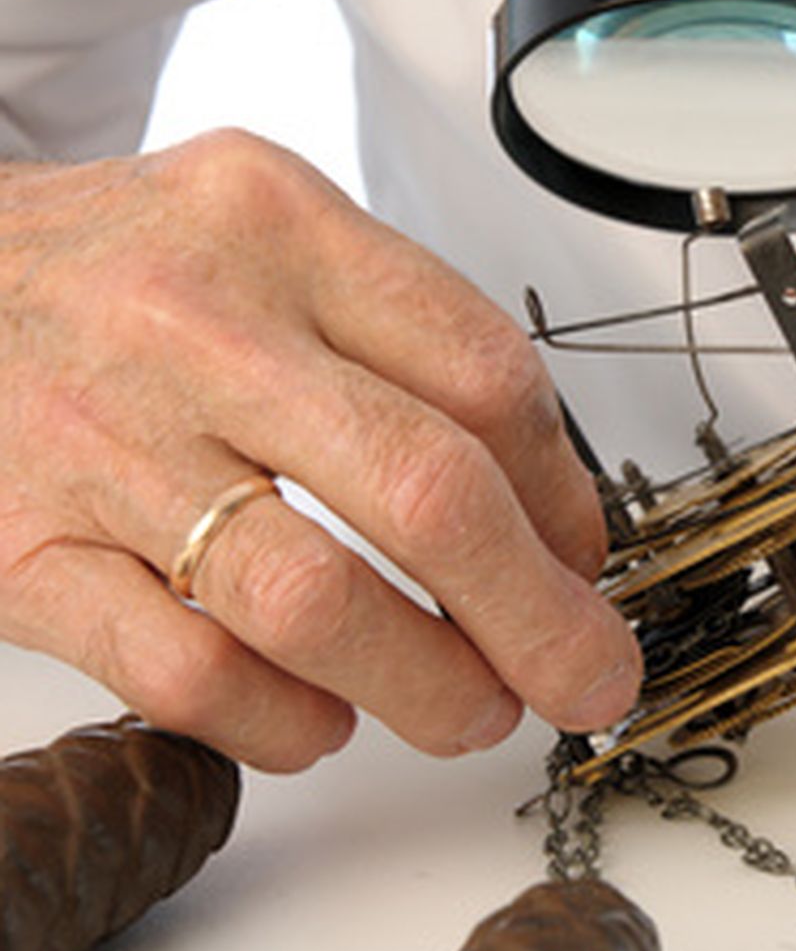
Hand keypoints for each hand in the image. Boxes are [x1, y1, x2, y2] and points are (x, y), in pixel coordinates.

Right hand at [0, 131, 640, 770]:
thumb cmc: (122, 271)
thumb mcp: (275, 244)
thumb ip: (403, 353)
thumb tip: (541, 517)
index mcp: (285, 229)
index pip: (485, 374)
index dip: (564, 495)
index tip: (582, 560)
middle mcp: (199, 324)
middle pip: (429, 492)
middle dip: (538, 615)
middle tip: (584, 675)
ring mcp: (104, 441)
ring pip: (316, 600)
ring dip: (429, 686)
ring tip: (474, 712)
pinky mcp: (22, 548)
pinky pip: (185, 671)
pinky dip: (282, 720)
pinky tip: (321, 717)